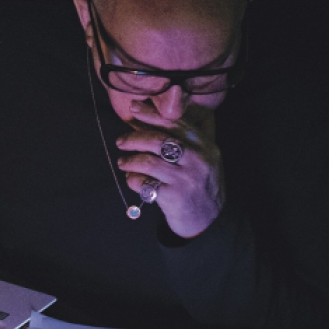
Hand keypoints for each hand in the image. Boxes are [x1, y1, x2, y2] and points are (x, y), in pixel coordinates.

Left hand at [115, 100, 225, 238]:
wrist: (208, 220)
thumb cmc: (198, 184)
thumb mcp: (201, 158)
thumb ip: (182, 137)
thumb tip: (149, 117)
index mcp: (205, 146)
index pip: (175, 123)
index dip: (152, 114)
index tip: (133, 108)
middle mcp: (198, 160)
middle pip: (158, 140)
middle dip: (134, 138)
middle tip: (120, 141)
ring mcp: (186, 179)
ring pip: (148, 162)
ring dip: (129, 161)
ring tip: (122, 163)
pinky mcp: (173, 197)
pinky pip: (144, 183)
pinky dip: (133, 180)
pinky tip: (132, 180)